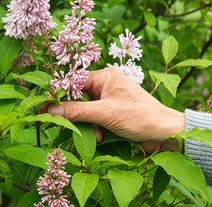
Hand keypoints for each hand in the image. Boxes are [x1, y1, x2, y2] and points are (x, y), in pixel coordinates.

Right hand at [41, 67, 184, 151]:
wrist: (165, 133)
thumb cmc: (140, 117)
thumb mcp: (105, 113)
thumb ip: (76, 111)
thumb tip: (51, 109)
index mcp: (106, 76)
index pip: (74, 81)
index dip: (60, 94)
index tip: (46, 106)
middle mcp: (106, 84)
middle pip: (79, 97)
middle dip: (77, 113)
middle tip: (65, 124)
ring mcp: (109, 98)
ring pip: (86, 109)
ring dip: (87, 123)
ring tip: (97, 133)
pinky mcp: (112, 112)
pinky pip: (95, 117)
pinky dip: (95, 128)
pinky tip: (102, 136)